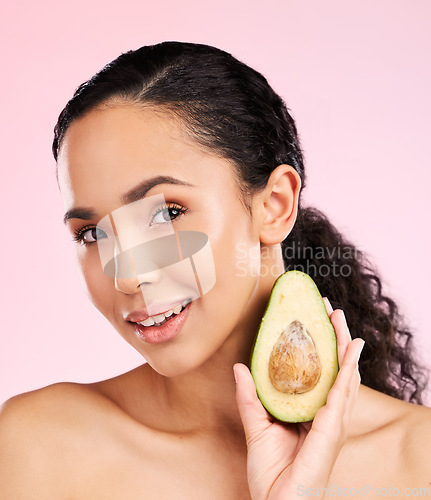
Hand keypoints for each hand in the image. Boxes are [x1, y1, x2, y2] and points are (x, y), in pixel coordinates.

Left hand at [233, 298, 363, 499]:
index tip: (312, 319)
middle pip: (335, 369)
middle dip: (335, 339)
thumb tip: (240, 366)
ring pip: (344, 376)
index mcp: (310, 412)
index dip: (320, 346)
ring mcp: (331, 422)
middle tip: (329, 310)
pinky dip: (348, 370)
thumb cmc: (272, 473)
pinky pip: (342, 394)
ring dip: (344, 347)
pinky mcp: (331, 430)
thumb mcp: (257, 426)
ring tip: (340, 320)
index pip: (319, 372)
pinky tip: (350, 351)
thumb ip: (250, 396)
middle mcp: (325, 414)